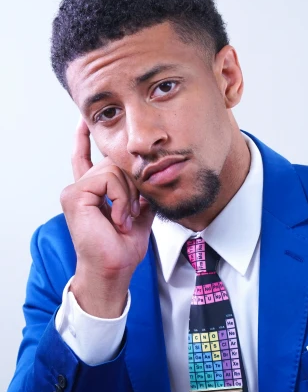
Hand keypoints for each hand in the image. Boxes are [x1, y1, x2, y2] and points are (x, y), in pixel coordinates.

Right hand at [60, 119, 154, 316]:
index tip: (83, 122)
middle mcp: (80, 188)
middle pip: (113, 161)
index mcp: (91, 192)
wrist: (113, 269)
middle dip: (132, 184)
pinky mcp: (74, 195)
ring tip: (125, 218)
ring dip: (129, 195)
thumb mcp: (138, 213)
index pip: (84, 158)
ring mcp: (74, 191)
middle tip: (133, 211)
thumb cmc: (122, 248)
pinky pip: (108, 179)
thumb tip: (148, 174)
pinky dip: (121, 198)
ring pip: (113, 169)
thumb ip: (139, 192)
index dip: (83, 138)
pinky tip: (118, 218)